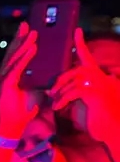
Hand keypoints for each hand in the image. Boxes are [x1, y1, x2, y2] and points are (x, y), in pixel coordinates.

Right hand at [0, 22, 39, 136]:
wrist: (13, 126)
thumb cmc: (23, 110)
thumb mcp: (37, 91)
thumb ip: (43, 81)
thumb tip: (57, 73)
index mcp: (10, 75)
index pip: (15, 55)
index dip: (20, 42)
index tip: (28, 29)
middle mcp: (4, 75)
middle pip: (12, 52)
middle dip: (19, 37)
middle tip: (26, 23)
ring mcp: (3, 79)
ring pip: (15, 57)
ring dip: (24, 44)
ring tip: (33, 33)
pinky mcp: (5, 84)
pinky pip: (16, 67)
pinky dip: (25, 57)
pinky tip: (32, 48)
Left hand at [49, 28, 119, 145]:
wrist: (112, 131)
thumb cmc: (97, 119)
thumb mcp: (82, 103)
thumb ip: (72, 93)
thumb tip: (53, 90)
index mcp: (98, 77)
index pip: (88, 58)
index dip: (82, 44)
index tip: (77, 31)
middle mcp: (101, 77)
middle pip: (77, 69)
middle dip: (60, 79)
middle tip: (50, 91)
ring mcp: (101, 84)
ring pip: (75, 79)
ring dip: (60, 91)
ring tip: (53, 102)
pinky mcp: (97, 94)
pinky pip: (76, 90)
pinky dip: (63, 98)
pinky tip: (57, 107)